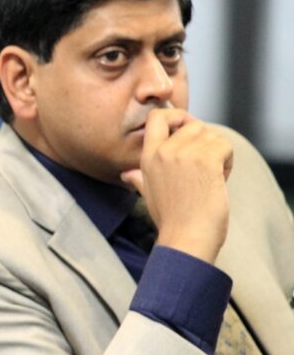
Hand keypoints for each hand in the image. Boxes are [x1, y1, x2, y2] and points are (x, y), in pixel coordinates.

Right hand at [119, 108, 232, 263]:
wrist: (186, 238)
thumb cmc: (170, 220)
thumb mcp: (148, 194)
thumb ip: (139, 179)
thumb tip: (127, 175)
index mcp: (148, 157)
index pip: (156, 116)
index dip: (176, 116)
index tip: (185, 132)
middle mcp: (164, 151)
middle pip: (193, 124)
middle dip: (205, 141)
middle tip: (206, 165)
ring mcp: (184, 154)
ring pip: (212, 134)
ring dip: (219, 152)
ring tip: (213, 175)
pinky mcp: (206, 161)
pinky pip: (225, 146)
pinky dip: (228, 161)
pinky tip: (221, 179)